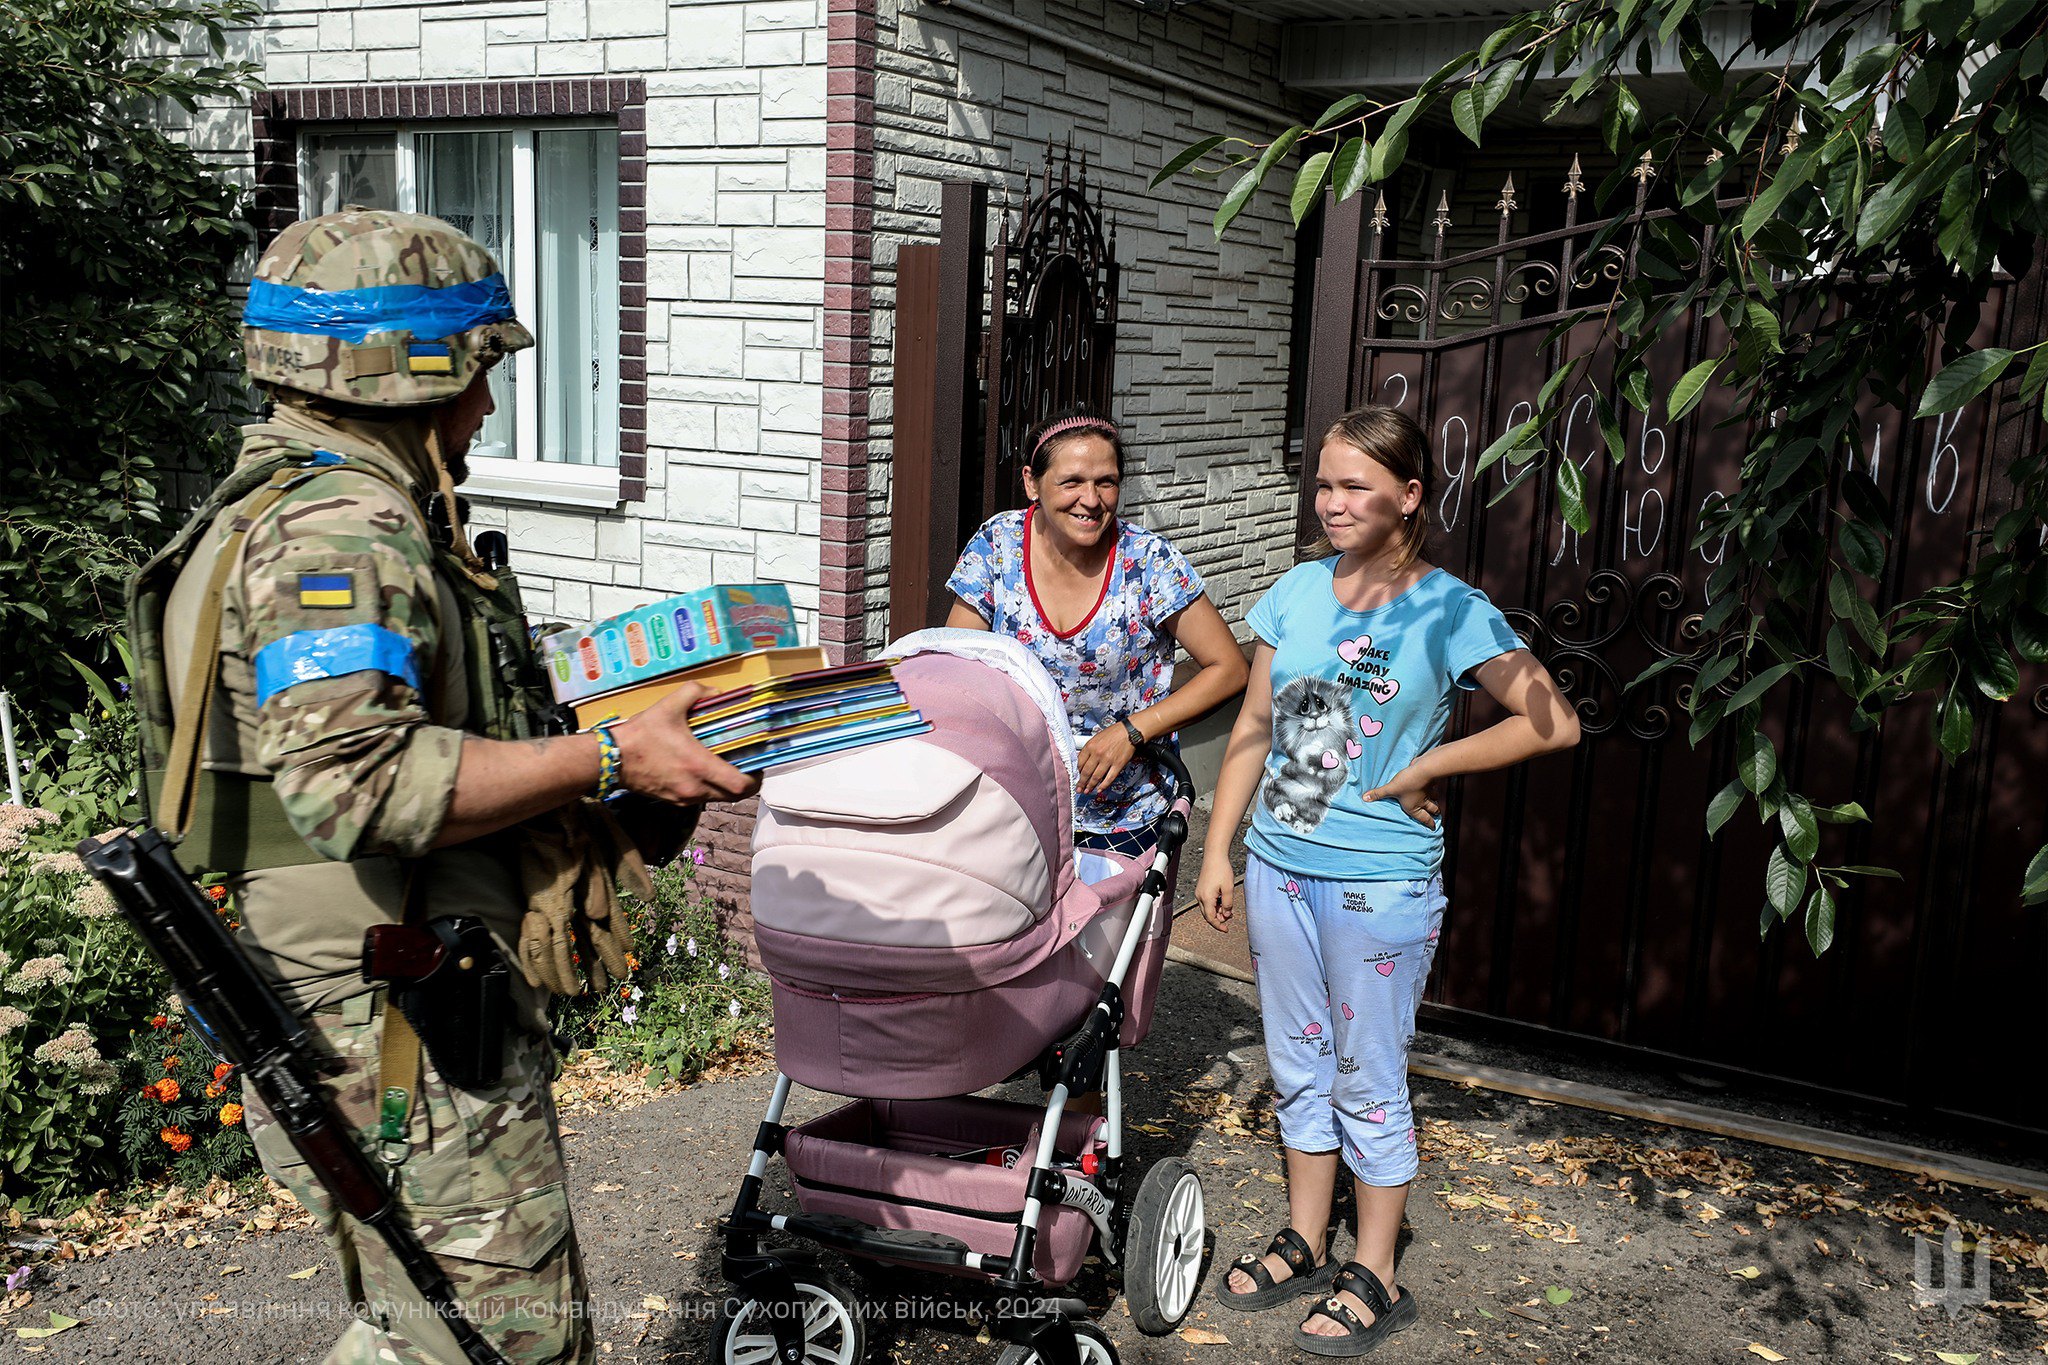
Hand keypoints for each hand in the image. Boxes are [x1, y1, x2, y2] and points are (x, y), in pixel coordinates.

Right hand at [613, 683, 758, 804]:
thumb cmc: (641, 734)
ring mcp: (684, 799)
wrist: (611, 758)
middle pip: (734, 796)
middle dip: (745, 782)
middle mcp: (695, 788)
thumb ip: (696, 692)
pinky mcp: (673, 802)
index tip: (758, 764)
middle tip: (746, 764)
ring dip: (726, 786)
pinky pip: (700, 798)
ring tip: (726, 765)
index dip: (756, 777)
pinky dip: (708, 788)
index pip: (741, 786)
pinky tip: (702, 770)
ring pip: (718, 798)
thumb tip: (716, 691)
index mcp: (699, 767)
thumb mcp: (669, 705)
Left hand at [1076, 725, 1135, 795]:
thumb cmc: (1113, 734)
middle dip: (1081, 782)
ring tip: (1086, 791)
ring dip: (1090, 786)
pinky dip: (1103, 786)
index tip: (1076, 777)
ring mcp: (1108, 760)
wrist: (1129, 731)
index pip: (1079, 763)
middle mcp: (1097, 754)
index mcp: (1090, 746)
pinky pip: (1109, 778)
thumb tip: (1083, 763)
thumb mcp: (1096, 738)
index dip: (1077, 772)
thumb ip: (1089, 750)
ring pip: (1096, 777)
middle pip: (1086, 772)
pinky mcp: (1118, 765)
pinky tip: (1099, 790)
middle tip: (1078, 789)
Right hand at [1196, 849, 1236, 931]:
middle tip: (1229, 918)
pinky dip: (1215, 905)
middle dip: (1218, 919)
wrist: (1214, 856)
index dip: (1218, 926)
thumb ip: (1228, 903)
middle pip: (1208, 915)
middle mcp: (1200, 896)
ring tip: (1228, 908)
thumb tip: (1226, 914)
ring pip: (1207, 908)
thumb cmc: (1221, 870)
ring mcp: (1200, 892)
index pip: (1211, 918)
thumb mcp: (1228, 888)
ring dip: (1218, 911)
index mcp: (1206, 898)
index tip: (1226, 929)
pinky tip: (1223, 902)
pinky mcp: (1201, 889)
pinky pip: (1207, 902)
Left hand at [1361, 764, 1439, 828]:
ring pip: (1434, 800)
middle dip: (1434, 814)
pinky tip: (1431, 787)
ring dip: (1435, 803)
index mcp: (1414, 807)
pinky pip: (1433, 788)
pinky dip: (1433, 789)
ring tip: (1435, 804)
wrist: (1424, 769)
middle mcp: (1423, 801)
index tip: (1433, 828)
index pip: (1424, 818)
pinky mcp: (1431, 782)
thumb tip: (1364, 798)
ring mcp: (1429, 792)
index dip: (1429, 824)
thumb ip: (1378, 794)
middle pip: (1432, 810)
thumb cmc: (1408, 782)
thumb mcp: (1391, 789)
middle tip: (1436, 817)